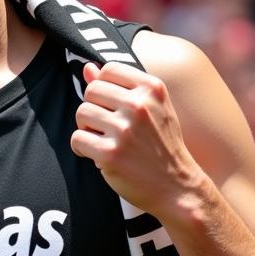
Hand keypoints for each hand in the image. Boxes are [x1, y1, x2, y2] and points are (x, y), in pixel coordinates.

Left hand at [70, 61, 202, 216]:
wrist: (177, 188)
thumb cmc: (161, 146)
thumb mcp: (152, 110)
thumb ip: (119, 87)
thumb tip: (87, 67)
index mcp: (152, 89)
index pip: (108, 69)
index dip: (103, 87)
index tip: (112, 106)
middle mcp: (139, 105)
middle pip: (91, 91)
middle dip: (94, 108)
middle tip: (107, 127)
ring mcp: (124, 130)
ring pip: (81, 113)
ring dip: (87, 129)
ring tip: (104, 140)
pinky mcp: (110, 153)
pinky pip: (77, 139)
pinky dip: (82, 149)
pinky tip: (99, 156)